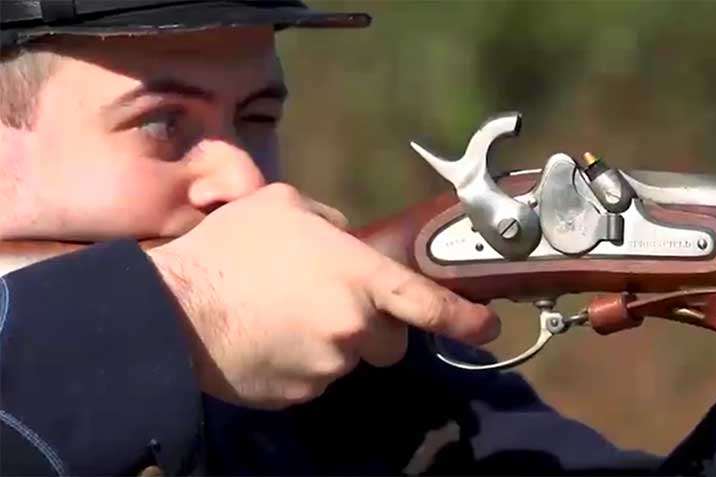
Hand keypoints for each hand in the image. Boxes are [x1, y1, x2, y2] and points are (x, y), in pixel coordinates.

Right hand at [147, 183, 499, 409]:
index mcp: (359, 278)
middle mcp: (354, 329)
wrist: (172, 309)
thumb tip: (345, 237)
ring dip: (330, 344)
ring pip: (347, 360)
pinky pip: (314, 380)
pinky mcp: (298, 396)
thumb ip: (331, 220)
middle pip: (389, 342)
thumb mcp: (284, 205)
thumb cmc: (231, 247)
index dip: (465, 319)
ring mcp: (327, 369)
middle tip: (329, 306)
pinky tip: (267, 340)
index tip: (488, 328)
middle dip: (372, 328)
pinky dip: (300, 364)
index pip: (428, 304)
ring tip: (282, 317)